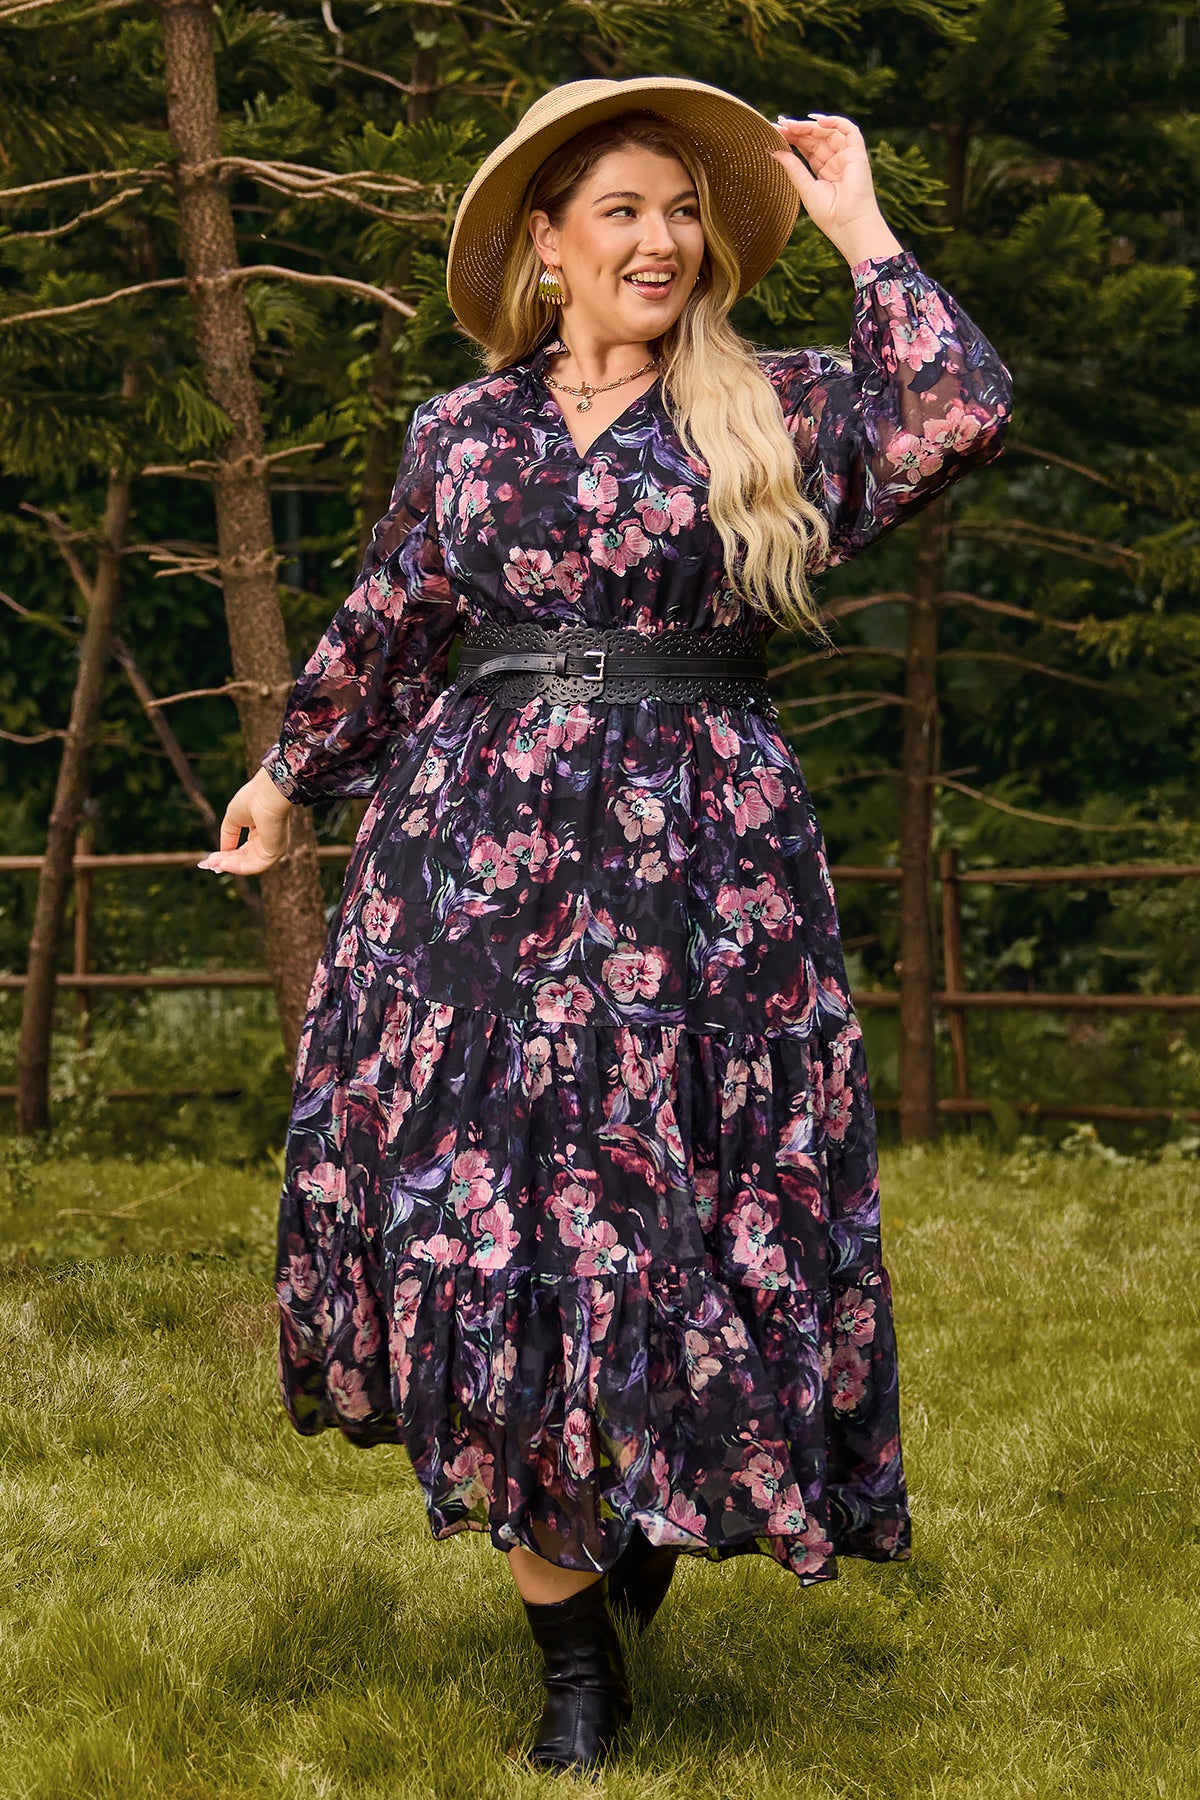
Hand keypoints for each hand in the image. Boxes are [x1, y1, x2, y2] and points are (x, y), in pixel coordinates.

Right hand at [198, 768, 292, 875]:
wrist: (265, 794)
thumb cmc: (251, 799)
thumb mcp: (233, 819)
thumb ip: (228, 836)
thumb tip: (221, 853)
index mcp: (260, 831)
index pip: (242, 850)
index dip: (225, 856)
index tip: (208, 861)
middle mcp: (267, 841)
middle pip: (243, 859)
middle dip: (224, 862)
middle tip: (206, 865)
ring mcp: (272, 848)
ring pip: (248, 864)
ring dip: (229, 866)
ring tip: (213, 865)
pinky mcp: (275, 852)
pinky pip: (254, 866)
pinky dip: (238, 868)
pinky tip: (224, 865)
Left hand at [771, 113, 902, 265]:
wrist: (848, 224)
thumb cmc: (828, 213)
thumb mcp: (805, 187)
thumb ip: (792, 167)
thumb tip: (773, 150)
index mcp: (824, 172)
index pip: (807, 149)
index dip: (793, 139)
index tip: (776, 131)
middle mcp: (836, 162)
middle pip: (816, 139)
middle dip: (798, 130)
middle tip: (780, 124)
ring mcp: (847, 157)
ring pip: (828, 133)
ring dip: (810, 126)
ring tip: (791, 125)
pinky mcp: (857, 154)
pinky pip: (849, 130)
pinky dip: (835, 121)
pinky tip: (817, 120)